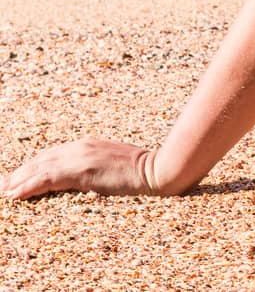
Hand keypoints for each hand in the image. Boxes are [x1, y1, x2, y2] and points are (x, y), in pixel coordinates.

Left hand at [3, 139, 165, 200]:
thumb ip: (95, 165)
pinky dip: (29, 186)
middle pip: (42, 160)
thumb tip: (84, 177)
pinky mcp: (81, 171)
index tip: (19, 176)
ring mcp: (80, 157)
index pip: (53, 155)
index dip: (34, 165)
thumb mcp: (113, 163)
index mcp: (88, 144)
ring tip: (5, 190)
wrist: (156, 168)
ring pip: (40, 169)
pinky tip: (16, 194)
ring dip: (19, 180)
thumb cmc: (141, 168)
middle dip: (21, 172)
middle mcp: (80, 147)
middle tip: (4, 184)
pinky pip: (48, 179)